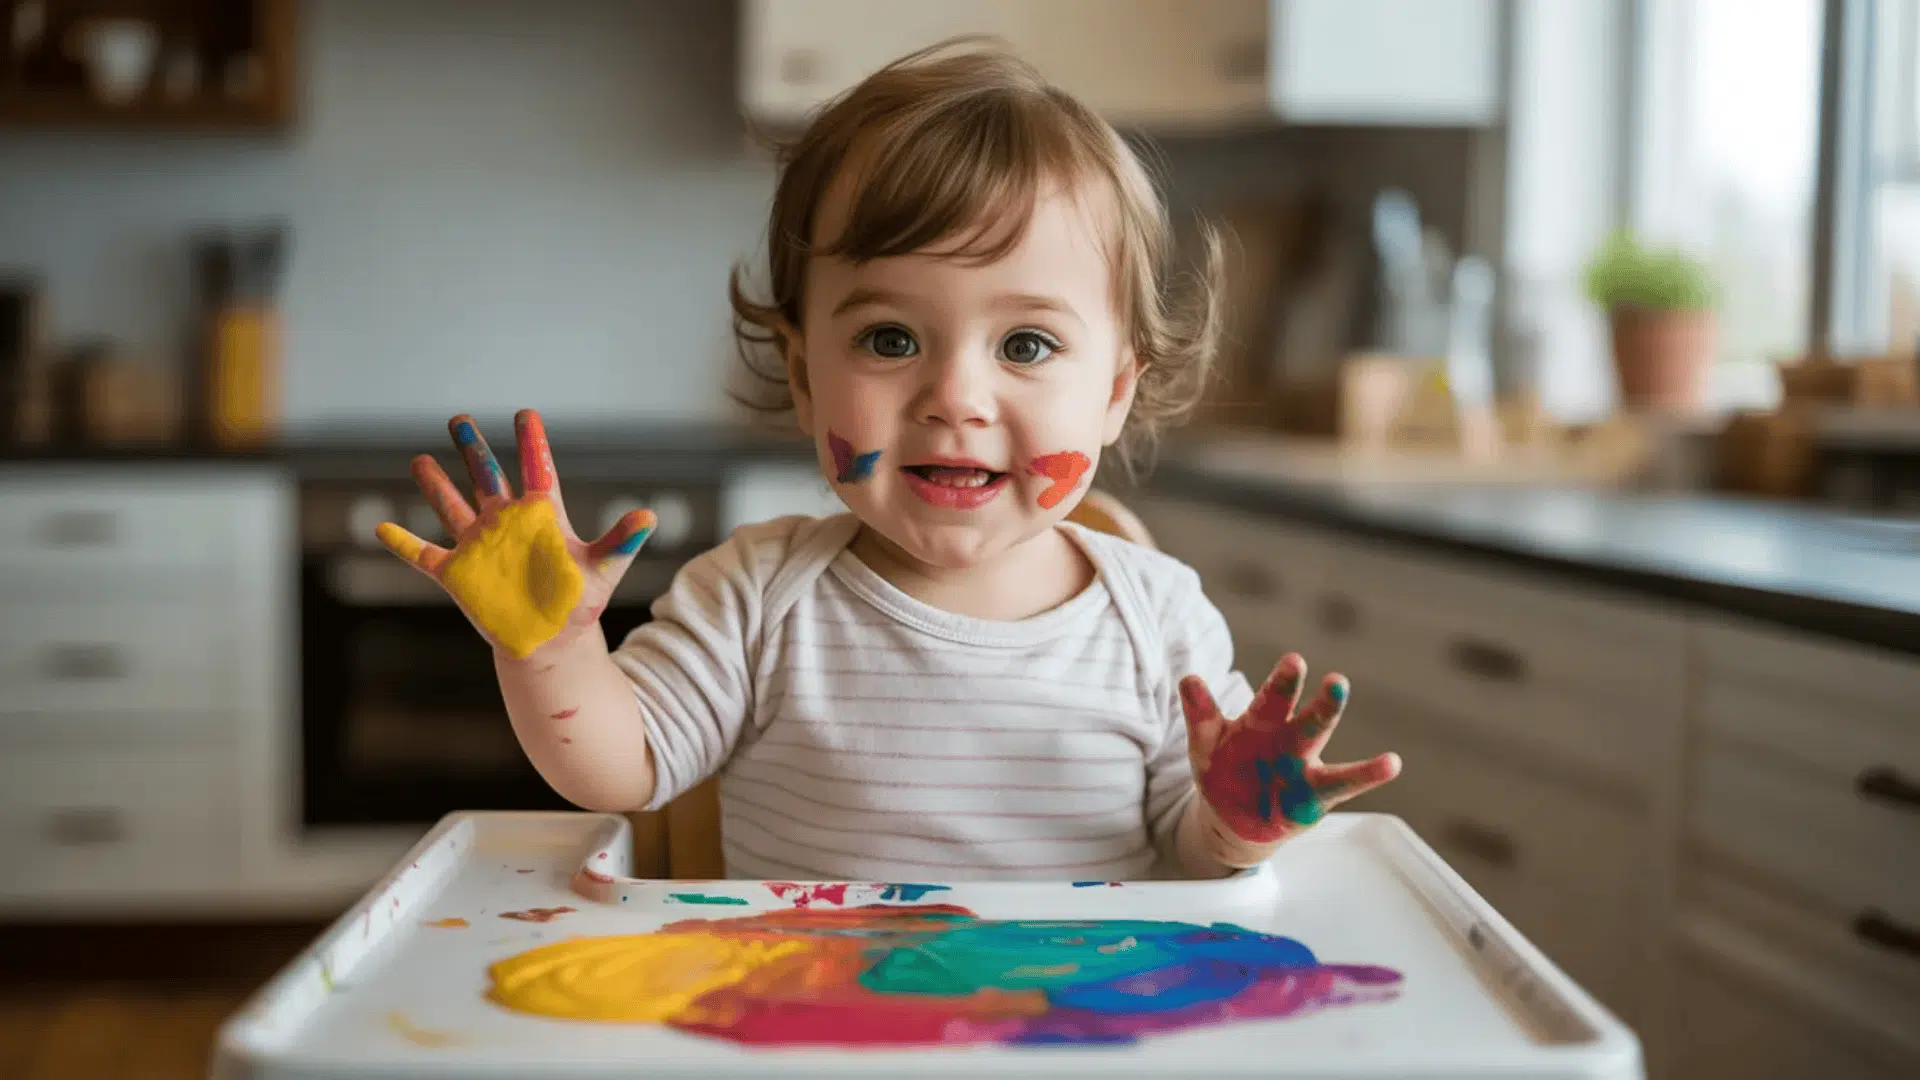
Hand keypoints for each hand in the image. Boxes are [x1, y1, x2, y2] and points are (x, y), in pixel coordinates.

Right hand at [374, 410, 655, 660]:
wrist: (551, 644)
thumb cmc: (578, 605)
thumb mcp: (602, 570)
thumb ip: (620, 542)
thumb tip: (648, 517)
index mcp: (540, 518)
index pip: (536, 471)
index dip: (532, 443)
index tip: (526, 414)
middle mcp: (506, 525)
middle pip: (487, 478)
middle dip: (472, 449)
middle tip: (459, 418)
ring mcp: (479, 548)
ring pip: (452, 507)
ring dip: (436, 484)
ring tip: (420, 458)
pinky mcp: (457, 574)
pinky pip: (423, 555)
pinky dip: (402, 543)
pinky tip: (382, 526)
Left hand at [1179, 654, 1400, 845]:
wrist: (1235, 817)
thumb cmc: (1224, 769)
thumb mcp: (1205, 744)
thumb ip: (1200, 715)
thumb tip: (1188, 678)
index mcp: (1260, 719)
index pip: (1270, 697)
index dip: (1282, 682)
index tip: (1295, 661)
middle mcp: (1286, 734)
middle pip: (1299, 711)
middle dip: (1309, 695)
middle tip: (1322, 674)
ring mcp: (1303, 762)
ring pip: (1318, 734)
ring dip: (1329, 713)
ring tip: (1342, 690)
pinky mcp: (1316, 794)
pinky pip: (1344, 781)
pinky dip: (1368, 773)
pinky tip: (1391, 762)